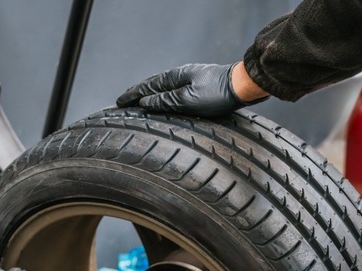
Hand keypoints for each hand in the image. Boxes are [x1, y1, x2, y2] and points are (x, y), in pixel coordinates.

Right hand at [116, 63, 268, 116]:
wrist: (243, 86)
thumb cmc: (217, 94)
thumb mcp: (187, 100)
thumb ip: (165, 101)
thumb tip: (145, 102)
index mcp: (174, 78)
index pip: (146, 87)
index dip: (131, 95)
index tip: (118, 103)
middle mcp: (180, 76)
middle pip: (152, 86)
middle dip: (136, 94)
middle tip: (123, 101)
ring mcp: (189, 80)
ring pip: (162, 88)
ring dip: (148, 95)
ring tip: (138, 101)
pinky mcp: (198, 86)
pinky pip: (172, 91)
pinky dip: (162, 96)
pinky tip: (163, 100)